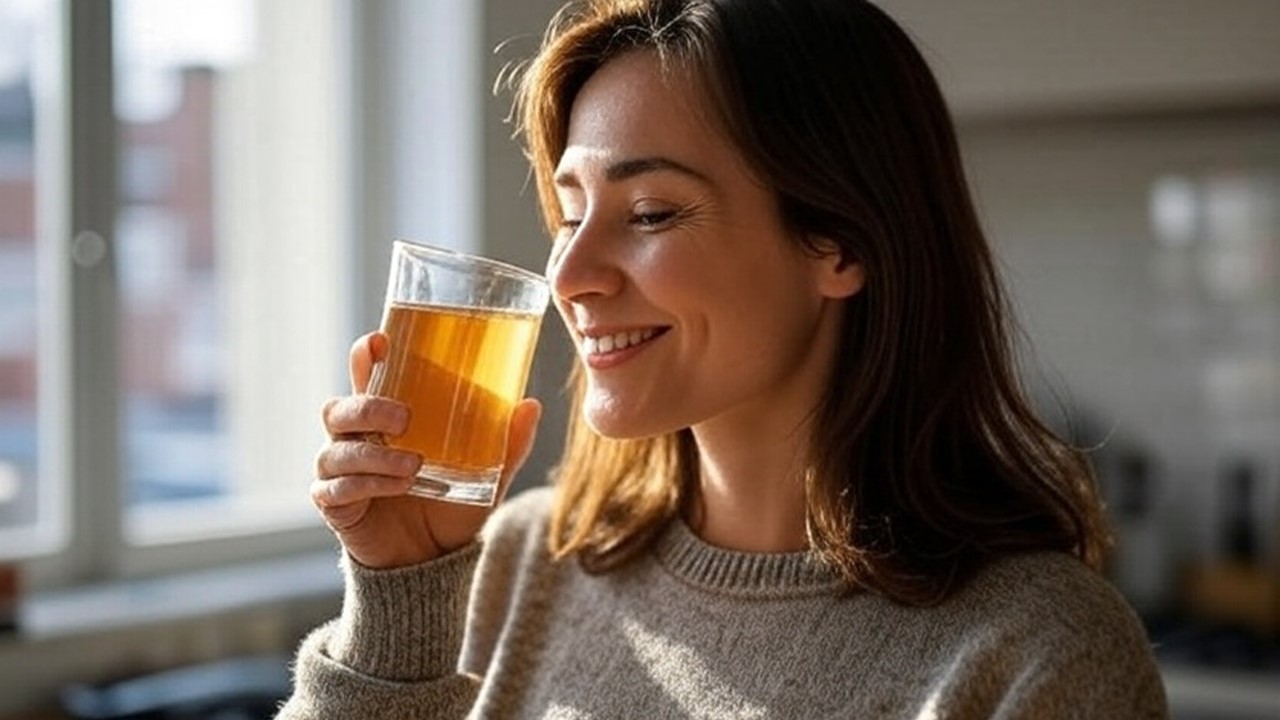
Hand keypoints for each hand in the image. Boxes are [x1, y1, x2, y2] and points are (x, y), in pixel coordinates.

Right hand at [310, 332, 541, 567]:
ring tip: (413, 466)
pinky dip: (366, 484)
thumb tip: (531, 405)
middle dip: (368, 407)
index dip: (364, 357)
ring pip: (337, 449)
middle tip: (405, 418)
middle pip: (338, 408)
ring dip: (374, 454)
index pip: (364, 378)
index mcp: (383, 420)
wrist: (431, 559)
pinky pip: (335, 489)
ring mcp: (339, 472)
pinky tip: (396, 487)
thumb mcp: (485, 475)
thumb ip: (506, 444)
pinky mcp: (335, 506)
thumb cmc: (450, 505)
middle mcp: (354, 439)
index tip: (379, 342)